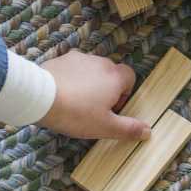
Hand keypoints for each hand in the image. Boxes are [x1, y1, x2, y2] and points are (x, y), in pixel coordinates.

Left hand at [36, 51, 152, 141]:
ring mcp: (79, 59)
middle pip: (110, 75)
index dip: (125, 95)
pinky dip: (72, 82)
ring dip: (89, 86)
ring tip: (76, 106)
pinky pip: (73, 70)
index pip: (130, 78)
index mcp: (114, 77)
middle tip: (94, 112)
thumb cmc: (76, 113)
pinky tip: (63, 97)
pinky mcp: (62, 60)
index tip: (112, 111)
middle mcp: (99, 62)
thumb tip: (147, 131)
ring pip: (91, 72)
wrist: (42, 98)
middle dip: (106, 92)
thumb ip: (128, 129)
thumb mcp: (106, 127)